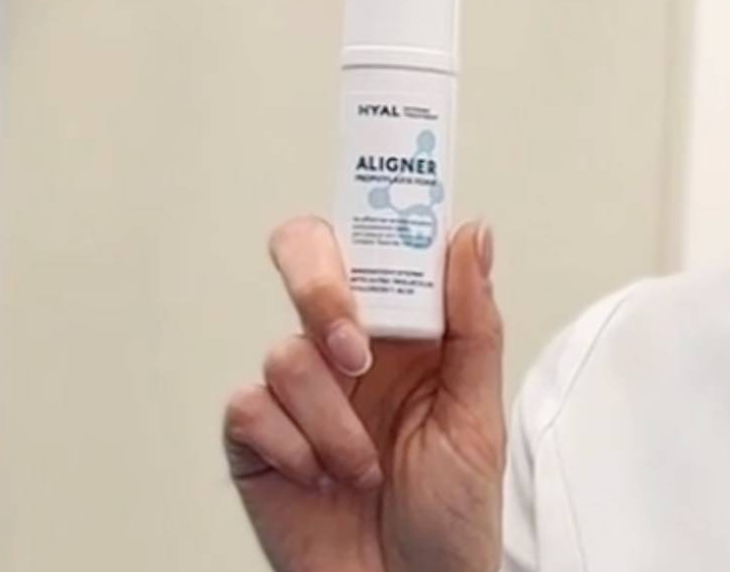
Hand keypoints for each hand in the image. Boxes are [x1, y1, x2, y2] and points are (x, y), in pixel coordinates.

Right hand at [223, 217, 505, 571]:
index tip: (388, 217)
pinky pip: (250, 407)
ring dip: (334, 418)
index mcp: (407, 331)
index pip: (378, 246)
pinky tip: (323, 478)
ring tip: (365, 468)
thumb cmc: (452, 513)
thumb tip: (470, 234)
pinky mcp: (257, 439)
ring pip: (287, 353)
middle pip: (306, 259)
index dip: (374, 215)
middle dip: (322, 289)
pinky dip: (294, 446)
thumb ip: (473, 322)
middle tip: (356, 345)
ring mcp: (300, 393)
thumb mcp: (479, 414)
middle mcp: (349, 350)